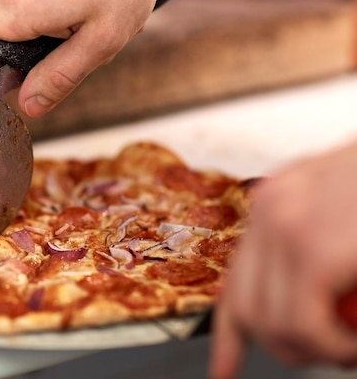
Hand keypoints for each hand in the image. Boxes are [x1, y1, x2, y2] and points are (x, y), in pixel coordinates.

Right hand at [0, 0, 163, 117]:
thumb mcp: (100, 40)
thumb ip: (61, 77)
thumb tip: (29, 105)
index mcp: (18, 8)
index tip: (11, 72)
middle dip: (35, 51)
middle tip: (79, 44)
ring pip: (22, 17)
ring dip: (55, 30)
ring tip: (94, 20)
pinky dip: (62, 9)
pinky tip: (95, 3)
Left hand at [210, 141, 356, 378]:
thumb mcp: (353, 221)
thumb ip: (327, 266)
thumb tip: (313, 314)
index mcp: (280, 204)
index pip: (238, 281)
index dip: (229, 336)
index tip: (223, 370)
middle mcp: (270, 209)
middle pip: (245, 308)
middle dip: (287, 349)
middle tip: (337, 354)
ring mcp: (285, 226)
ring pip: (273, 326)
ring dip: (320, 352)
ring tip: (356, 346)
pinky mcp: (313, 248)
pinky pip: (305, 326)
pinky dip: (336, 348)